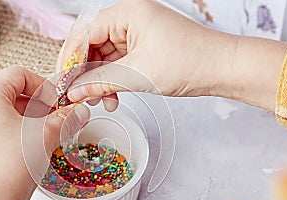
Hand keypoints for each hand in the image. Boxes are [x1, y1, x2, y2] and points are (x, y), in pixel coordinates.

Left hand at [0, 66, 89, 199]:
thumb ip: (66, 119)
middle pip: (3, 93)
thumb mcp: (46, 136)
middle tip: (49, 120)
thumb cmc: (12, 167)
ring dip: (8, 117)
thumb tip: (79, 112)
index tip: (55, 103)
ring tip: (26, 134)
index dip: (42, 85)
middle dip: (30, 104)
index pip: (18, 75)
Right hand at [64, 0, 286, 111]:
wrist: (222, 69)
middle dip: (85, 72)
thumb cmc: (189, 61)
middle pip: (92, 44)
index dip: (71, 58)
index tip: (64, 81)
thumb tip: (74, 91)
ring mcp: (137, 35)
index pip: (85, 32)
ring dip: (99, 80)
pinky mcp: (144, 49)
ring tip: (101, 100)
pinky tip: (113, 97)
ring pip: (105, 57)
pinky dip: (113, 81)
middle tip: (78, 93)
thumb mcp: (137, 74)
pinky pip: (119, 64)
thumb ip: (100, 82)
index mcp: (127, 13)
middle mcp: (130, 20)